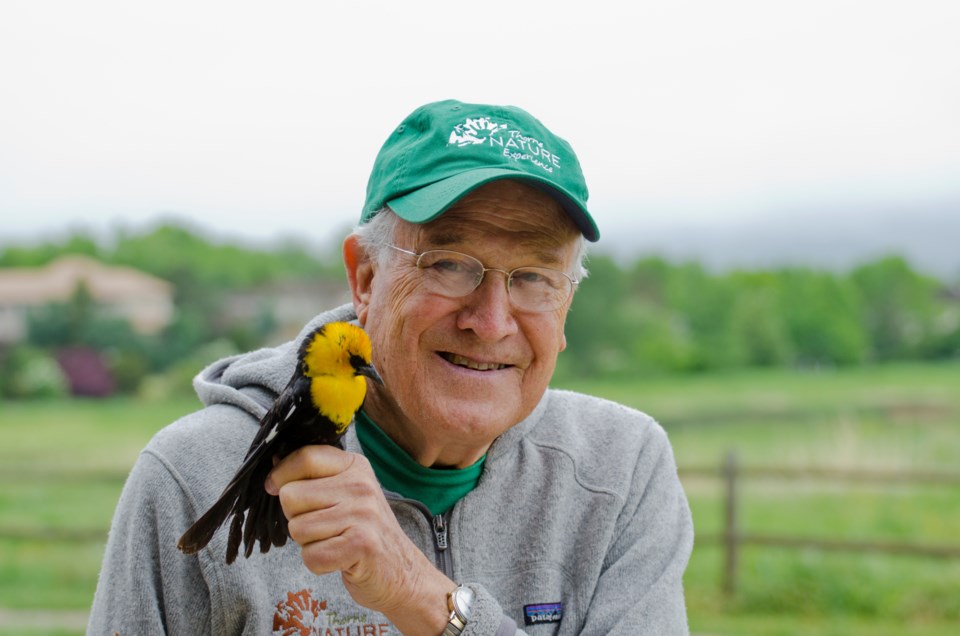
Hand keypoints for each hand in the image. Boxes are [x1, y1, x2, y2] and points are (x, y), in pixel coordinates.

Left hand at [266, 445, 453, 633]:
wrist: (402, 572)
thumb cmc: (364, 532)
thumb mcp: (346, 493)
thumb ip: (314, 478)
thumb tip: (273, 467)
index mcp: (355, 466)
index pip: (305, 457)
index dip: (281, 475)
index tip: (275, 487)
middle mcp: (361, 485)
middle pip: (291, 497)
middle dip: (297, 518)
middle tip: (323, 527)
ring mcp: (363, 514)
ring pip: (297, 529)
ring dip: (309, 544)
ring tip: (335, 542)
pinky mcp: (362, 544)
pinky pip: (311, 556)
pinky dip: (319, 565)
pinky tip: (339, 560)